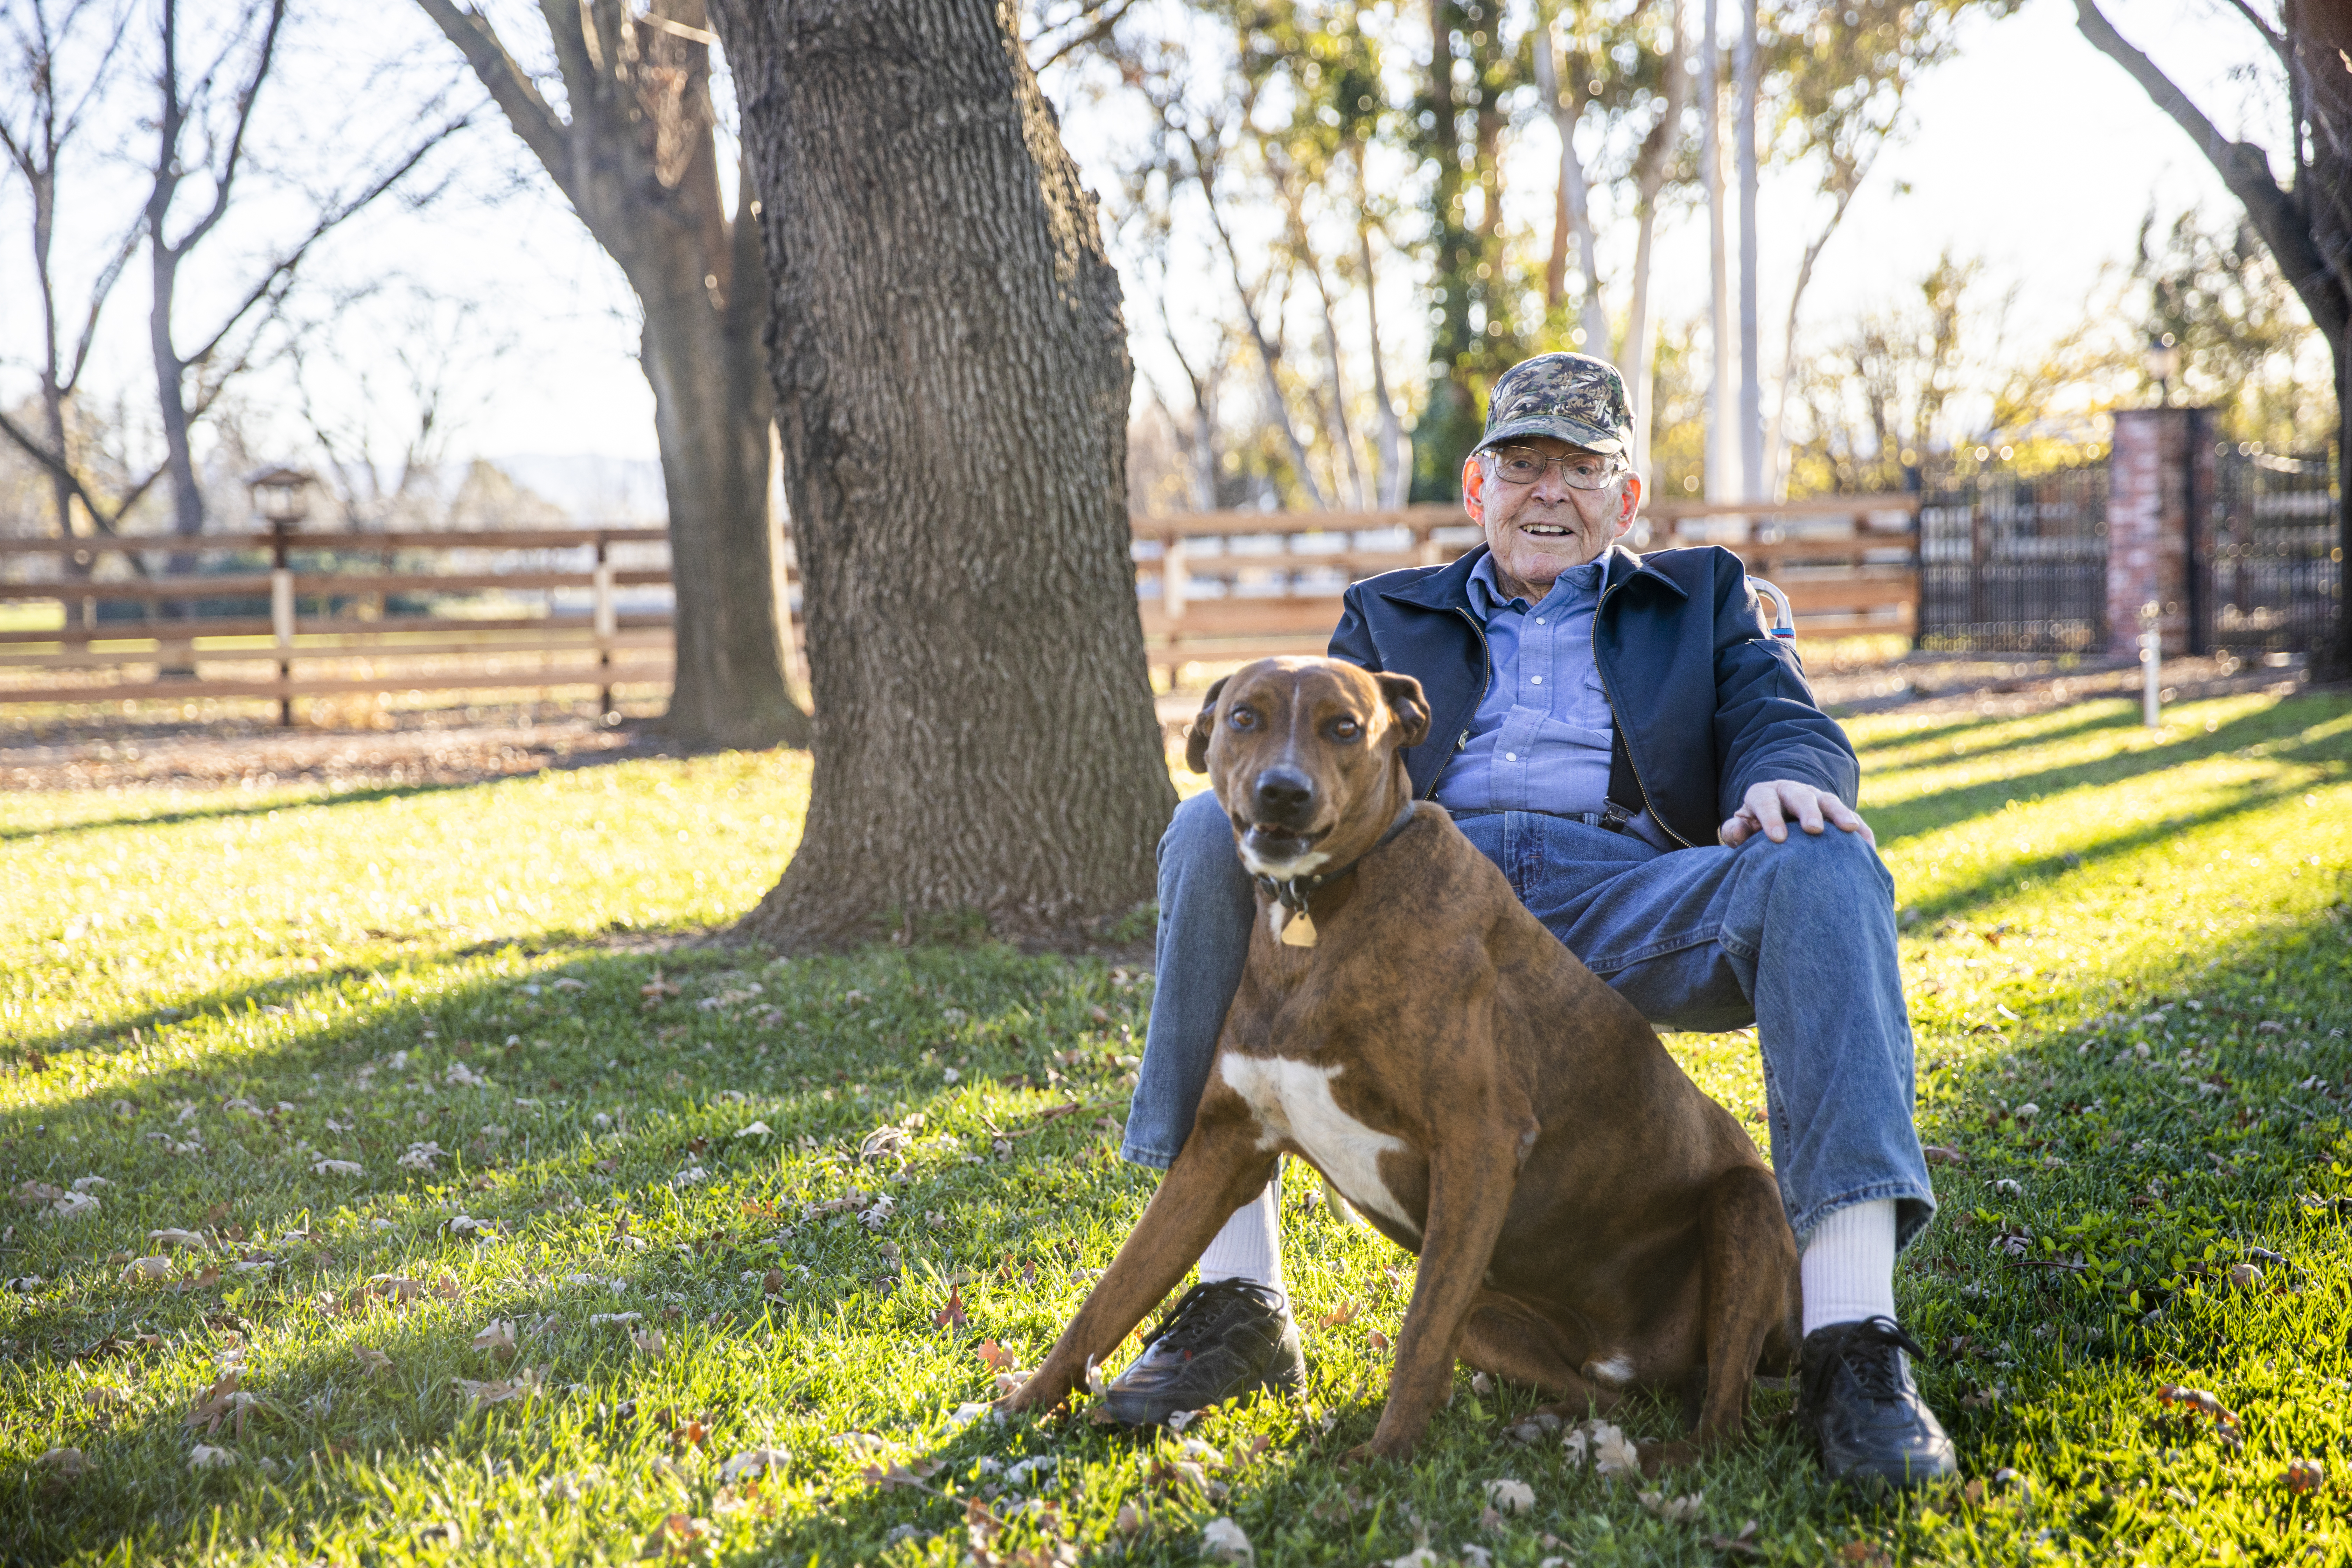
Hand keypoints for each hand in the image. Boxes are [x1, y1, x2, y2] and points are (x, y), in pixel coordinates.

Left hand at [1718, 780, 1874, 847]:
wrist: (1778, 818)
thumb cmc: (1755, 829)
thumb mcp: (1742, 828)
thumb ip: (1736, 830)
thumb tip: (1739, 832)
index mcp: (1765, 794)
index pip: (1765, 801)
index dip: (1770, 818)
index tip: (1777, 838)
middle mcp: (1793, 792)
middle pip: (1800, 797)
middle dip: (1808, 812)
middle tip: (1813, 829)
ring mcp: (1818, 800)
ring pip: (1830, 803)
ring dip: (1841, 815)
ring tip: (1849, 829)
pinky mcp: (1837, 813)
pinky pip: (1853, 819)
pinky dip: (1861, 832)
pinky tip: (1867, 847)